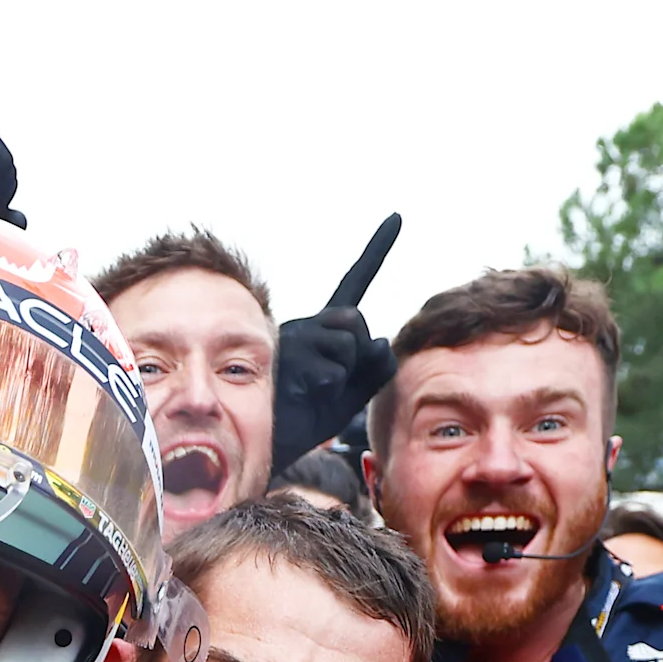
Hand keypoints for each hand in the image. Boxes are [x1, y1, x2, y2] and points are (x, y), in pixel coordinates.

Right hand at [272, 214, 400, 471]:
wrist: (265, 445)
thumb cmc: (305, 420)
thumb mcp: (350, 396)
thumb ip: (373, 369)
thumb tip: (382, 339)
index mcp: (323, 326)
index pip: (355, 282)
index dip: (377, 249)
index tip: (397, 217)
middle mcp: (306, 323)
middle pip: (356, 320)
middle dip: (357, 354)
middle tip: (333, 382)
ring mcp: (290, 335)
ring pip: (348, 343)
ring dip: (343, 374)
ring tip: (313, 391)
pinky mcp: (282, 352)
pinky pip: (333, 372)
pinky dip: (327, 393)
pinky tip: (301, 398)